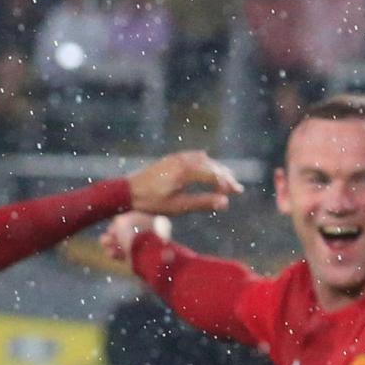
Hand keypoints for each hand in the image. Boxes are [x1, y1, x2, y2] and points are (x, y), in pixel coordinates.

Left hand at [126, 150, 243, 219]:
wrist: (128, 191)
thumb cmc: (152, 202)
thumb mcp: (178, 207)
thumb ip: (202, 203)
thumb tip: (225, 203)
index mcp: (186, 171)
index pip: (214, 174)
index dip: (227, 184)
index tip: (236, 193)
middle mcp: (183, 160)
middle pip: (212, 166)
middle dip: (226, 176)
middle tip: (237, 188)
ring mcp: (177, 157)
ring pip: (204, 160)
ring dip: (217, 169)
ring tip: (227, 179)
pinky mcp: (172, 158)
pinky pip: (194, 157)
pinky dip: (205, 162)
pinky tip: (209, 167)